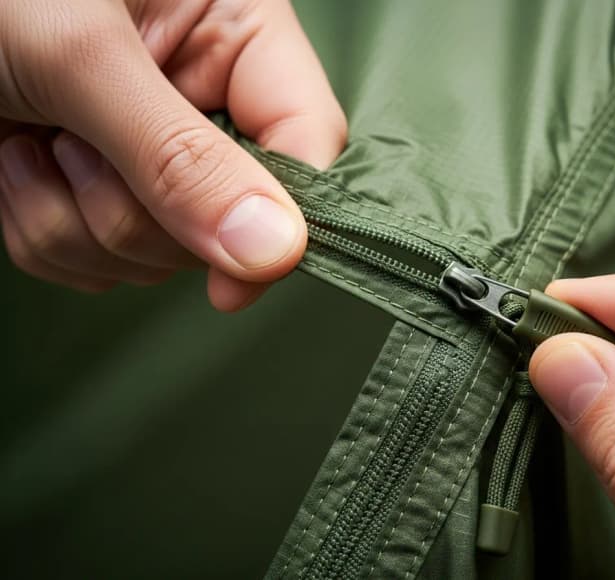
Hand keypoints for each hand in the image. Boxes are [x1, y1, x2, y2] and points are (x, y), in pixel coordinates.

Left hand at [0, 0, 345, 309]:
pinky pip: (98, 262)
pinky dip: (44, 230)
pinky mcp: (100, 189)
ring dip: (79, 218)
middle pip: (230, 216)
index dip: (283, 217)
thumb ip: (180, 157)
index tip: (232, 279)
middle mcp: (205, 99)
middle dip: (138, 208)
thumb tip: (274, 251)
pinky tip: (19, 162)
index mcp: (237, 35)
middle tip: (72, 143)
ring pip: (157, 252)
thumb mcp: (81, 54)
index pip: (308, 141)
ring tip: (33, 137)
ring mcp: (152, 152)